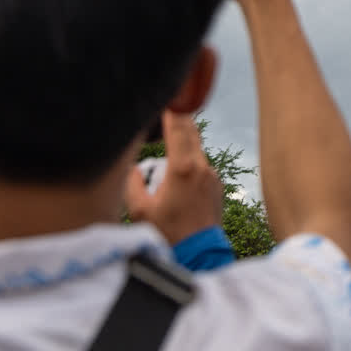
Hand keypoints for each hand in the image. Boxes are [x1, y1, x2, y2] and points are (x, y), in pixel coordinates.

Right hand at [124, 110, 225, 245]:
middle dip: (179, 118)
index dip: (171, 108)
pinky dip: (190, 160)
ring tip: (166, 142)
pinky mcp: (218, 184)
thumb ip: (132, 183)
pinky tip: (178, 172)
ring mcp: (213, 174)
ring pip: (196, 148)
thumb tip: (134, 167)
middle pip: (191, 130)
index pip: (178, 126)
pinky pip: (202, 164)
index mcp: (182, 168)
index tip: (166, 96)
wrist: (199, 254)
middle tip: (166, 107)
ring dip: (183, 142)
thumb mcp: (139, 210)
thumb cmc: (167, 234)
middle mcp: (201, 166)